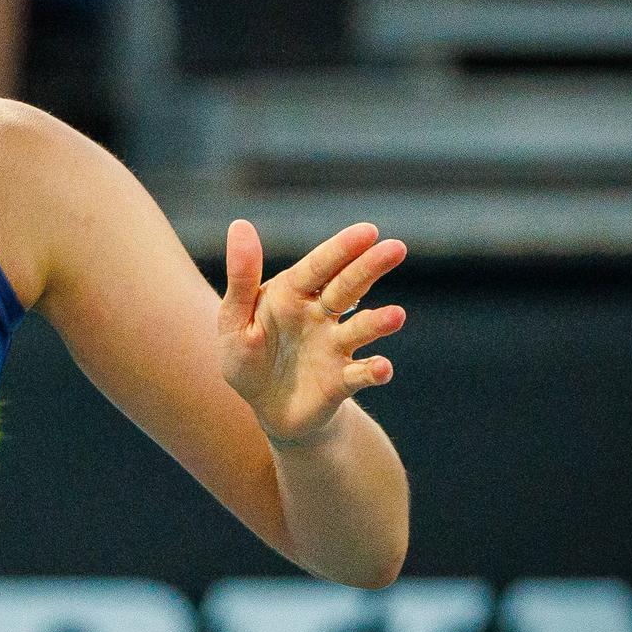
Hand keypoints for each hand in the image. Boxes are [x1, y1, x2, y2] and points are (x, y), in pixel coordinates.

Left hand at [219, 219, 407, 447]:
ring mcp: (334, 346)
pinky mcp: (341, 381)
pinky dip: (373, 372)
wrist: (264, 407)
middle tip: (397, 248)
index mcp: (292, 293)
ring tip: (396, 316)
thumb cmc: (247, 356)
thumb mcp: (234, 318)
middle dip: (370, 268)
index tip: (368, 232)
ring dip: (378, 323)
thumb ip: (241, 277)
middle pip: (348, 287)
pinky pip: (360, 375)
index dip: (341, 249)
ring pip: (360, 329)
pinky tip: (382, 369)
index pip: (318, 266)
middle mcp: (320, 315)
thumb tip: (240, 224)